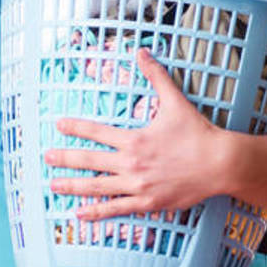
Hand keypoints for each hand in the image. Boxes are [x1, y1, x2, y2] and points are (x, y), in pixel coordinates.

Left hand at [44, 49, 230, 215]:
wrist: (219, 164)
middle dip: (65, 158)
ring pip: (97, 187)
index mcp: (134, 139)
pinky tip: (80, 214)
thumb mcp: (176, 101)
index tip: (58, 125)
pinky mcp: (147, 202)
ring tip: (53, 185)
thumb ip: (156, 77)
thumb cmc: (198, 133)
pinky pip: (116, 209)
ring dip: (73, 186)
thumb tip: (142, 52)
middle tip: (46, 157)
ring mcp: (137, 185)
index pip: (96, 131)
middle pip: (90, 161)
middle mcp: (131, 163)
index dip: (75, 127)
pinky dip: (97, 212)